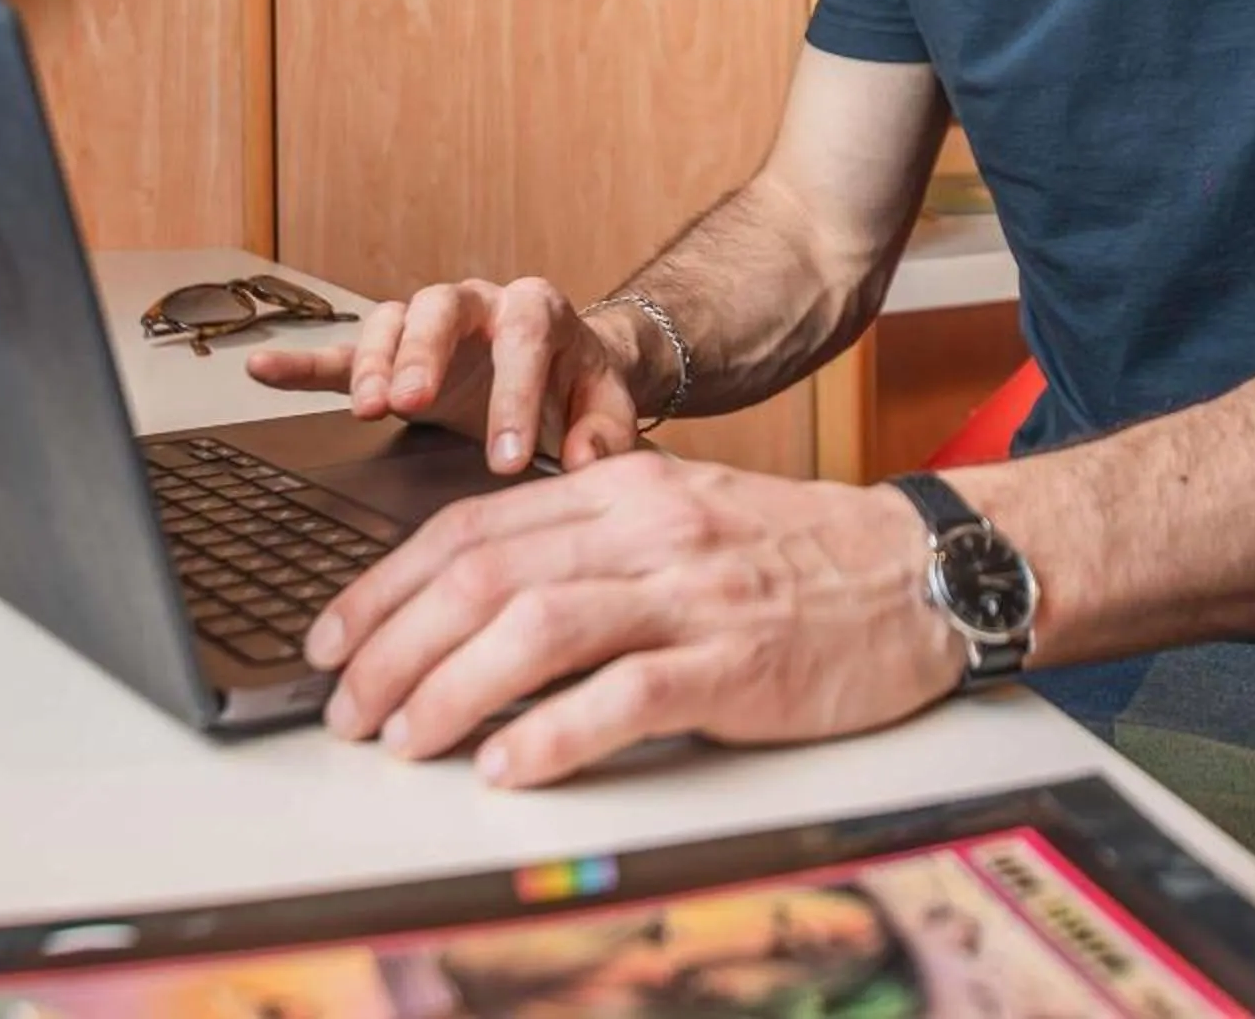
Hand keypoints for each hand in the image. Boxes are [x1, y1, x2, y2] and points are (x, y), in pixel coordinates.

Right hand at [244, 276, 643, 474]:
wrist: (561, 367)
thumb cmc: (579, 385)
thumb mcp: (607, 405)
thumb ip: (604, 433)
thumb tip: (583, 463)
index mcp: (535, 310)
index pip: (523, 338)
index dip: (512, 394)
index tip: (504, 457)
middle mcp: (476, 303)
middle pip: (441, 308)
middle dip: (423, 355)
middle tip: (410, 404)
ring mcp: (427, 326)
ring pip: (391, 321)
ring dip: (375, 362)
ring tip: (366, 410)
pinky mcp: (391, 354)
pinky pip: (341, 351)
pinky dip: (303, 362)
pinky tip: (264, 371)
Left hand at [303, 451, 969, 784]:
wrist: (919, 570)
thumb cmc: (794, 555)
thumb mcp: (678, 516)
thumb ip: (585, 546)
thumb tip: (471, 603)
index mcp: (620, 487)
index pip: (469, 527)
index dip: (385, 586)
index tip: (334, 638)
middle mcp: (646, 528)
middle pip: (483, 576)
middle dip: (394, 647)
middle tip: (347, 709)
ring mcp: (691, 594)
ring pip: (537, 628)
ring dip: (449, 691)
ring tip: (402, 742)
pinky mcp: (737, 663)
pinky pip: (624, 696)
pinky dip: (551, 735)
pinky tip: (506, 767)